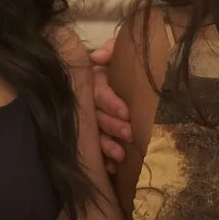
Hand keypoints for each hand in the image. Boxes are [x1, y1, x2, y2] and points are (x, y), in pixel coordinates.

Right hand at [90, 39, 131, 169]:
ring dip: (107, 146)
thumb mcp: (116, 55)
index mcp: (93, 82)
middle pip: (97, 116)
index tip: (126, 112)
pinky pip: (97, 150)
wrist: (125, 79)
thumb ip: (111, 50)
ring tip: (121, 156)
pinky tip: (113, 169)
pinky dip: (105, 160)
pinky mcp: (95, 137)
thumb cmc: (118, 66)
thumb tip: (97, 57)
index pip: (99, 92)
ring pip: (96, 134)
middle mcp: (88, 102)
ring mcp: (90, 121)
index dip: (110, 102)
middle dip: (112, 126)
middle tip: (129, 134)